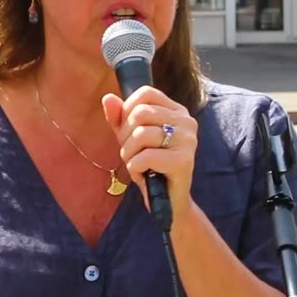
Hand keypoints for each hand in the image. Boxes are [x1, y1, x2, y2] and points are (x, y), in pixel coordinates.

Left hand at [102, 87, 198, 218]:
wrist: (168, 202)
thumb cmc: (150, 167)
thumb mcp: (130, 139)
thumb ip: (119, 118)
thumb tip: (108, 98)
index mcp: (177, 111)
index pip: (146, 93)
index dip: (127, 110)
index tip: (129, 131)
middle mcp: (187, 121)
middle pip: (140, 113)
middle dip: (126, 136)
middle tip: (132, 154)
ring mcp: (188, 140)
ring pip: (141, 134)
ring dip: (129, 154)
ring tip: (138, 165)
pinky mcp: (184, 160)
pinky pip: (145, 156)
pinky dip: (135, 168)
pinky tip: (144, 174)